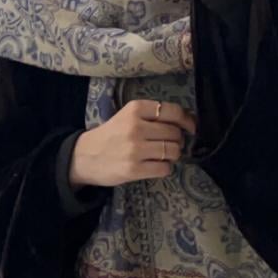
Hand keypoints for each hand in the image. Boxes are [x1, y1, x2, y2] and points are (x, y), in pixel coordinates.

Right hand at [69, 99, 196, 187]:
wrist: (85, 156)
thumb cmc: (111, 134)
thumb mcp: (127, 116)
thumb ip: (152, 116)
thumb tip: (186, 122)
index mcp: (135, 109)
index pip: (172, 111)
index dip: (187, 120)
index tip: (191, 127)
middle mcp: (136, 126)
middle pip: (174, 133)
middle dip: (178, 140)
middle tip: (170, 144)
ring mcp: (135, 149)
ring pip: (173, 151)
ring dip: (173, 155)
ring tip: (164, 155)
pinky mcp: (134, 169)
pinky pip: (165, 168)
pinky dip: (166, 168)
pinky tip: (157, 165)